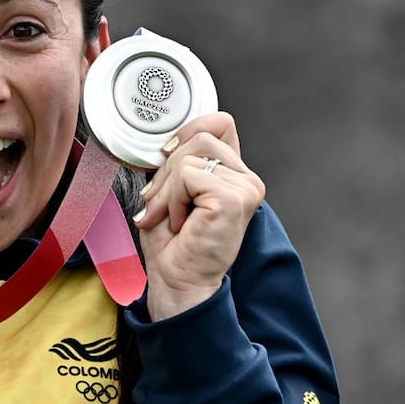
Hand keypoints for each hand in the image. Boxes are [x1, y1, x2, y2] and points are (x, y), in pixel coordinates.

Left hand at [134, 112, 265, 320]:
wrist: (178, 280)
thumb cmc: (173, 244)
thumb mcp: (170, 192)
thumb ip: (176, 162)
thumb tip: (162, 140)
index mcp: (233, 173)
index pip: (220, 123)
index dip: (188, 130)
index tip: (165, 154)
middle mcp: (246, 178)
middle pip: (198, 137)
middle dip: (166, 171)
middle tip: (158, 205)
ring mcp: (245, 187)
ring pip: (189, 156)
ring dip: (167, 189)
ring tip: (170, 216)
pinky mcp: (234, 198)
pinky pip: (187, 176)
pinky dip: (172, 200)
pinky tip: (181, 224)